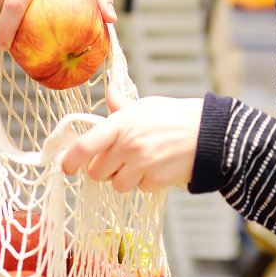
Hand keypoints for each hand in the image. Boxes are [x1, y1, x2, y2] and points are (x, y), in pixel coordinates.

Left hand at [60, 95, 203, 193]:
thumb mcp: (144, 106)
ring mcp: (141, 164)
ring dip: (124, 178)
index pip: (86, 145)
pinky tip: (157, 167)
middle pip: (97, 172)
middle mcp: (128, 145)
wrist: (209, 134)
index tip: (66, 166)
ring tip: (141, 162)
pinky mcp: (155, 180)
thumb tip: (109, 87)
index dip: (71, 159)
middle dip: (104, 169)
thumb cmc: (174, 118)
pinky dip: (145, 182)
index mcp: (121, 123)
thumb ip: (121, 105)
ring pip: (117, 184)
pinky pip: (139, 189)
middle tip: (119, 159)